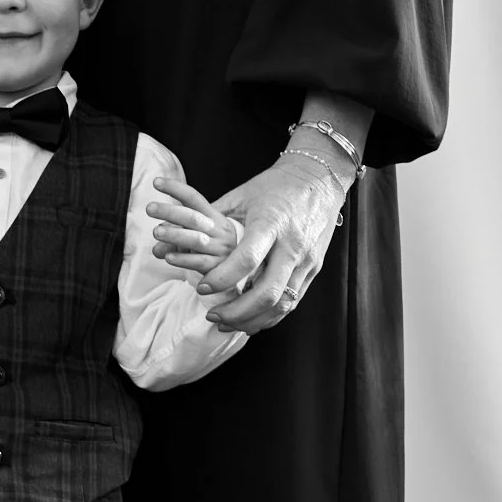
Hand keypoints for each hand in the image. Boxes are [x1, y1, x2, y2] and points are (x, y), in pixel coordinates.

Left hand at [147, 177, 247, 314]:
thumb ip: (199, 225)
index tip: (157, 182)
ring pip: (197, 240)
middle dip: (170, 211)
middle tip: (149, 208)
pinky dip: (184, 259)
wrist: (279, 263)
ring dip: (174, 236)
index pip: (195, 198)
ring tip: (156, 232)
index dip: (176, 189)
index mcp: (220, 218)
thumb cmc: (239, 247)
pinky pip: (203, 263)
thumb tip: (169, 224)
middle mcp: (224, 231)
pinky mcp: (225, 267)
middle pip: (194, 217)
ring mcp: (225, 249)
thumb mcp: (222, 227)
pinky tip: (168, 257)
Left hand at [173, 153, 346, 334]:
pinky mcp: (314, 269)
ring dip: (251, 321)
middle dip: (236, 312)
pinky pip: (292, 302)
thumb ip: (215, 218)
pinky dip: (269, 317)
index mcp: (271, 224)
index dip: (222, 278)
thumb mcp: (243, 195)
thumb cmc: (276, 185)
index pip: (247, 259)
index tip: (201, 287)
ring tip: (226, 323)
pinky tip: (248, 320)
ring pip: (281, 304)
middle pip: (266, 292)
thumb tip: (181, 233)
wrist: (320, 177)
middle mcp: (292, 245)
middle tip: (212, 315)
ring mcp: (306, 260)